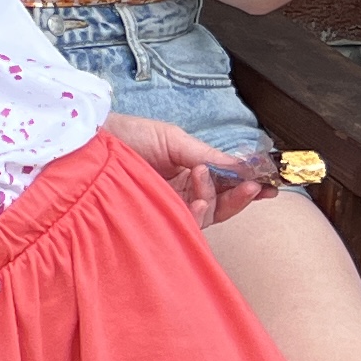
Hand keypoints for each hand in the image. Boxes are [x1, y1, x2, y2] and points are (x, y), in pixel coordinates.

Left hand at [105, 112, 276, 230]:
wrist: (90, 140)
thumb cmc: (127, 136)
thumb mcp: (174, 140)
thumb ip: (208, 156)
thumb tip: (243, 167)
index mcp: (187, 173)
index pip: (223, 186)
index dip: (246, 187)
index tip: (270, 185)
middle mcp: (179, 193)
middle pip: (220, 205)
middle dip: (240, 197)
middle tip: (255, 188)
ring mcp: (167, 207)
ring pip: (206, 216)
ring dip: (216, 199)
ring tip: (204, 177)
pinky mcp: (153, 219)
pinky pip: (185, 224)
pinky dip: (197, 212)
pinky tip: (197, 201)